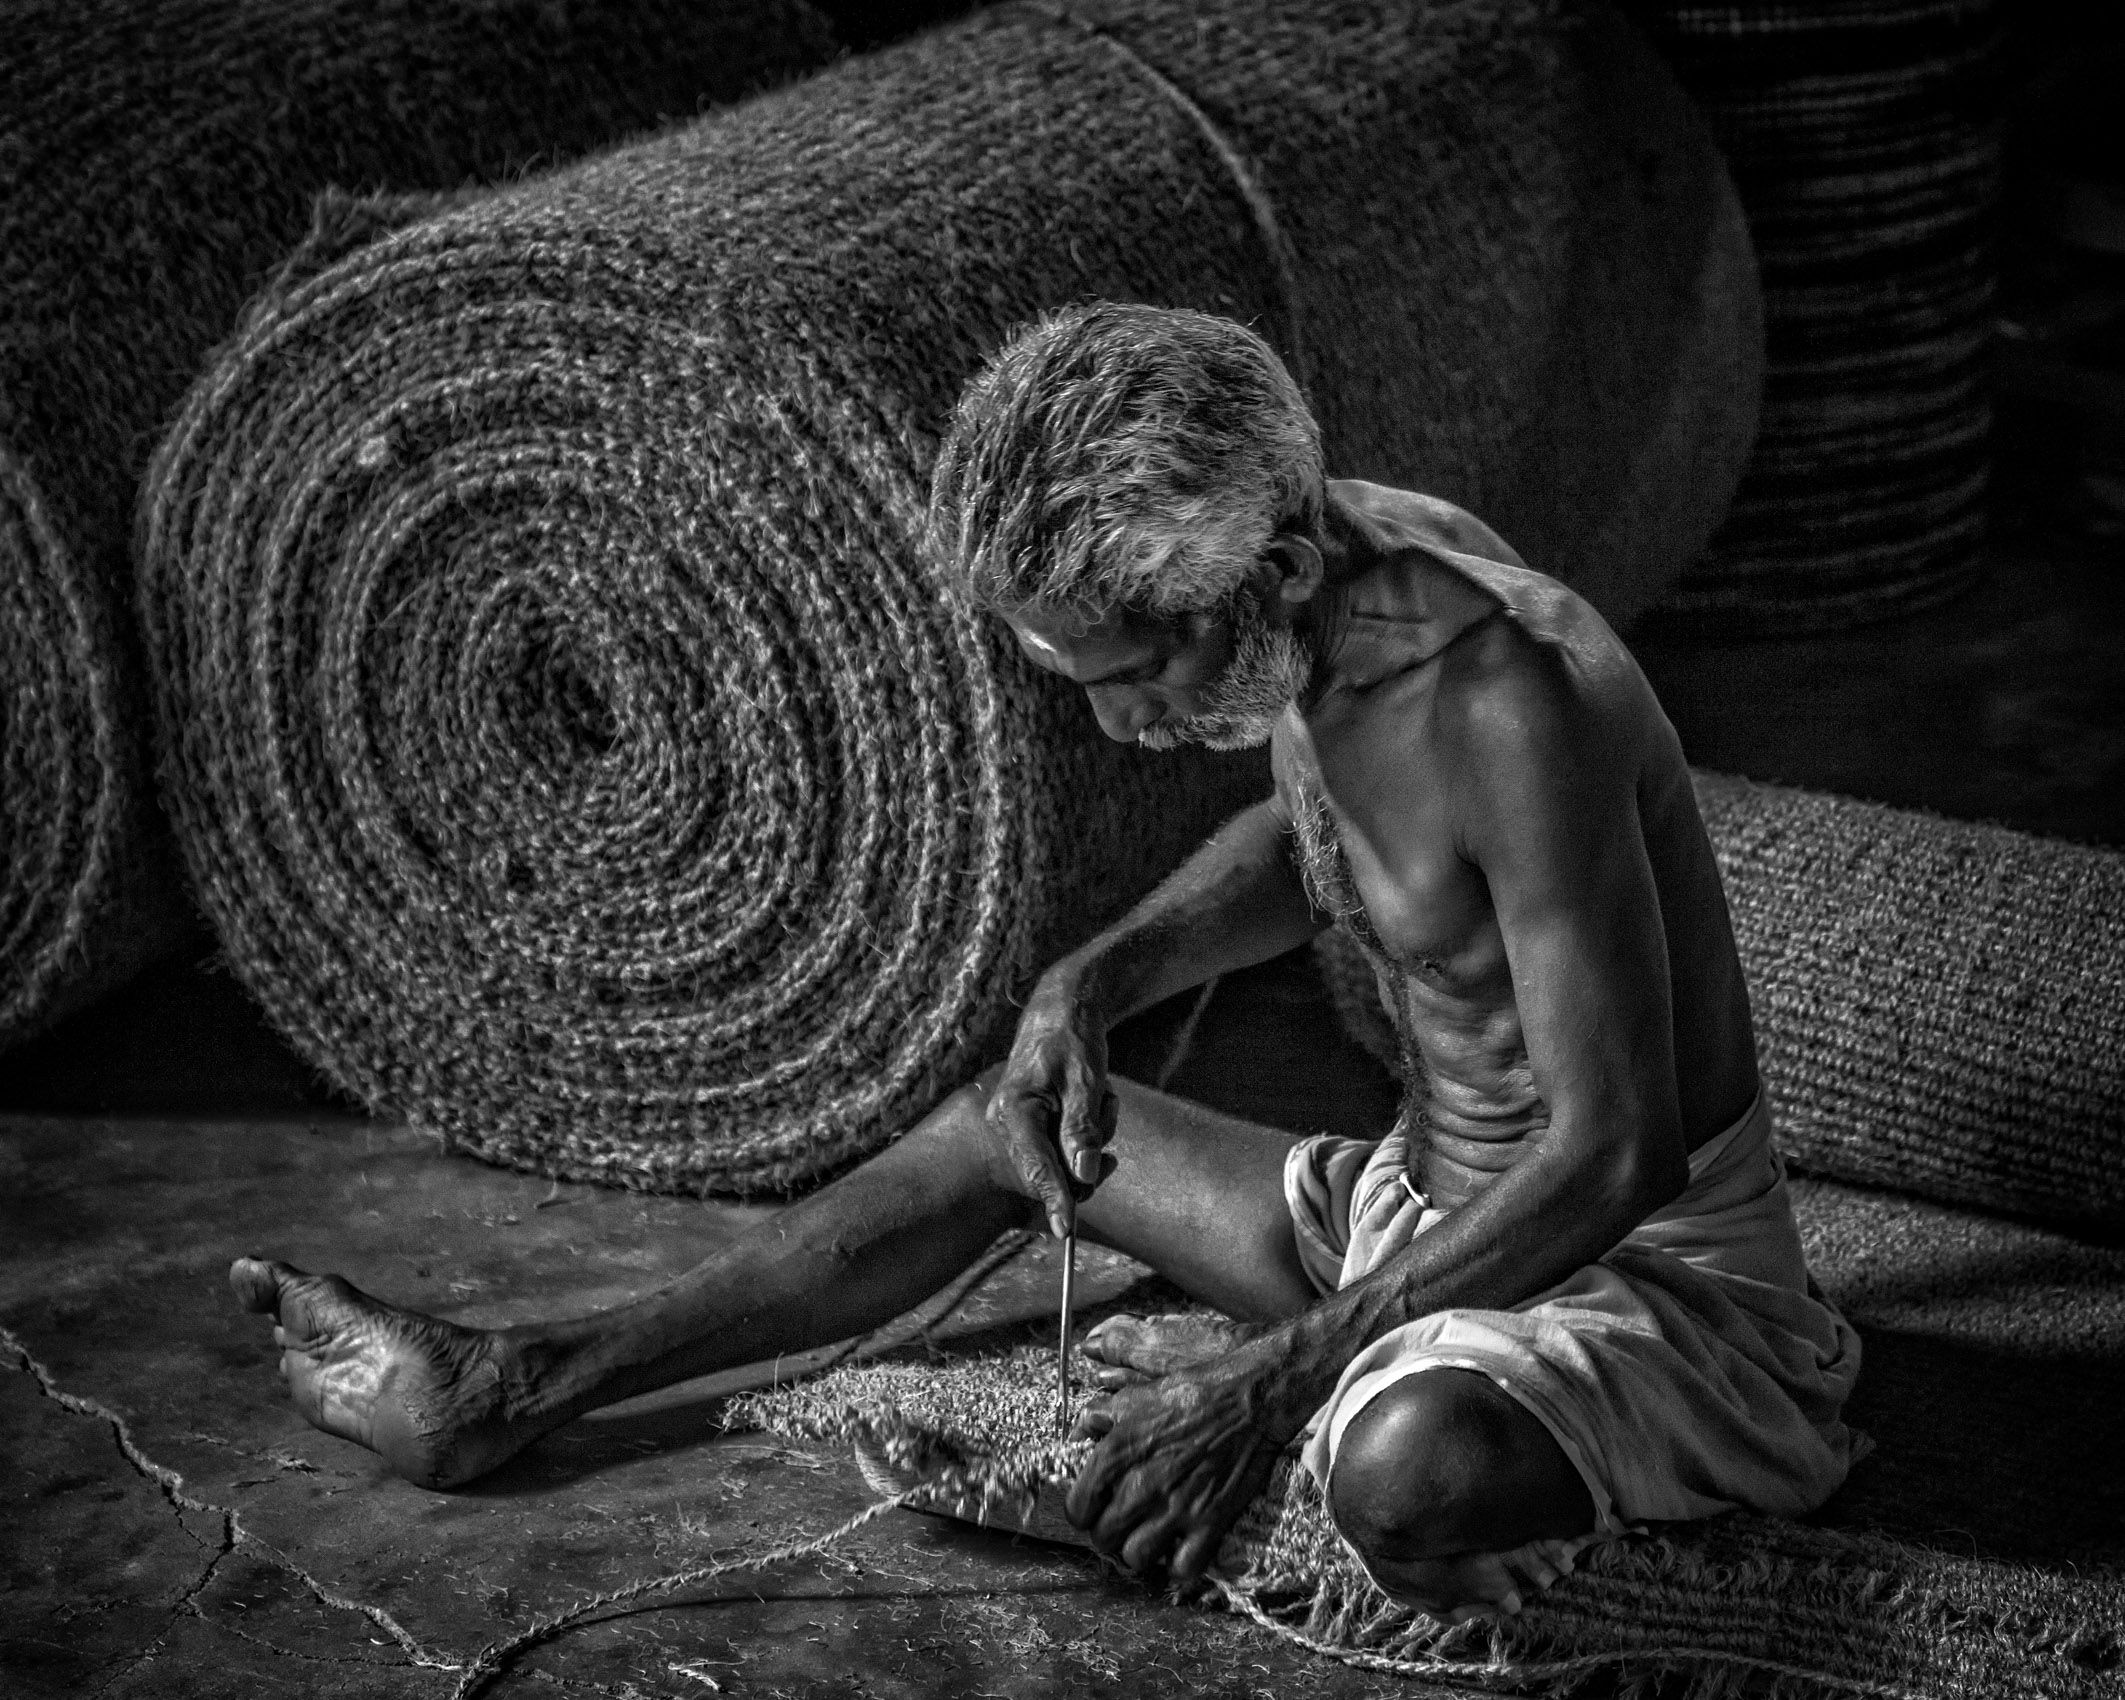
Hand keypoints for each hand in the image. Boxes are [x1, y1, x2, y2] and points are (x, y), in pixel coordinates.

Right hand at [986, 968, 1118, 1238]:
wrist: (1062, 1014)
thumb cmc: (1073, 1040)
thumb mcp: (1085, 1080)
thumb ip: (1082, 1128)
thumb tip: (1084, 1176)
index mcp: (1013, 1110)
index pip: (1036, 1166)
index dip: (1055, 1199)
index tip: (1067, 1231)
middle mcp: (1008, 1124)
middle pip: (1053, 1171)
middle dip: (1087, 1153)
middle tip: (1104, 1110)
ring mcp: (1019, 1129)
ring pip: (1065, 1162)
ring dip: (1092, 1137)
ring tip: (1099, 1096)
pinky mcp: (1034, 1129)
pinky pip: (1066, 1150)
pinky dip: (1087, 1133)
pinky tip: (1092, 1102)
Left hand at [1064, 1353, 1284, 1583]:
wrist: (1246, 1401)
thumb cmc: (1189, 1394)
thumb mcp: (1133, 1397)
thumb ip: (1097, 1417)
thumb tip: (1076, 1437)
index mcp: (1116, 1453)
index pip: (1077, 1509)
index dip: (1081, 1512)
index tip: (1092, 1509)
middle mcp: (1141, 1485)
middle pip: (1103, 1539)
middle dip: (1106, 1534)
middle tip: (1119, 1524)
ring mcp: (1177, 1507)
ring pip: (1136, 1558)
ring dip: (1138, 1551)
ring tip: (1146, 1537)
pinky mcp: (1211, 1521)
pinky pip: (1183, 1568)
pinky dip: (1178, 1565)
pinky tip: (1178, 1548)